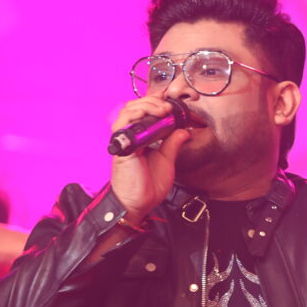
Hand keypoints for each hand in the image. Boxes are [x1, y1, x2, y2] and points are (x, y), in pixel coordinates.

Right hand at [109, 96, 190, 223]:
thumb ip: (173, 144)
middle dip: (152, 101)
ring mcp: (124, 140)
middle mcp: (130, 137)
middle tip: (168, 107)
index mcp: (140, 138)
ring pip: (128, 110)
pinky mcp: (121, 147)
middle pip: (135, 107)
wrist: (138, 204)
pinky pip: (122, 124)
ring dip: (145, 105)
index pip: (144, 112)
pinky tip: (148, 115)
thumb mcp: (167, 161)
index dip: (155, 103)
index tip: (171, 103)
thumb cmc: (148, 186)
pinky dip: (135, 115)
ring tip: (162, 110)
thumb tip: (184, 130)